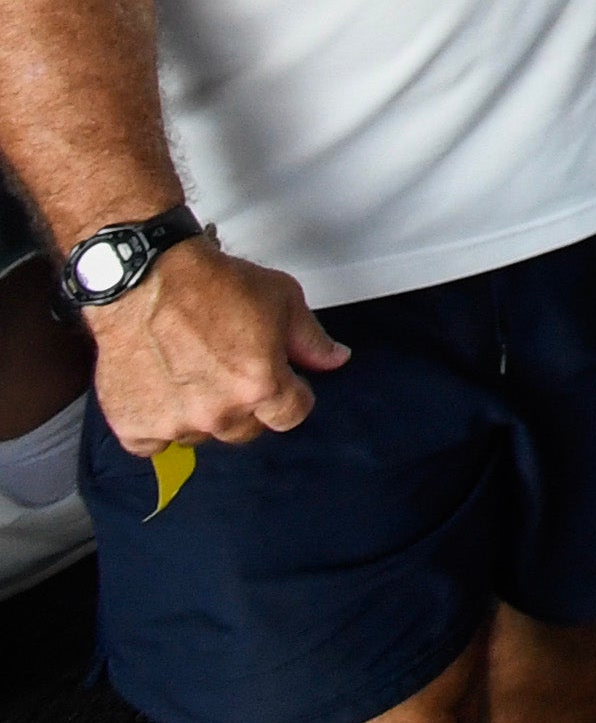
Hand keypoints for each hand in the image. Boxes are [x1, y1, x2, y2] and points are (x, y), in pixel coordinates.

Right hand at [88, 239, 346, 456]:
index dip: (291, 395)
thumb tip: (335, 360)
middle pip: (247, 428)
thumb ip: (311, 339)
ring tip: (191, 372)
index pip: (291, 414)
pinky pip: (153, 443)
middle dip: (247, 404)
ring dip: (201, 413)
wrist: (143, 279)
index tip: (282, 382)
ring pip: (201, 434)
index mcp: (260, 386)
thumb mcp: (282, 299)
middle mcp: (217, 412)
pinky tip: (161, 390)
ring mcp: (173, 422)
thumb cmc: (207, 284)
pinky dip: (157, 424)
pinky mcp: (133, 425)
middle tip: (231, 369)